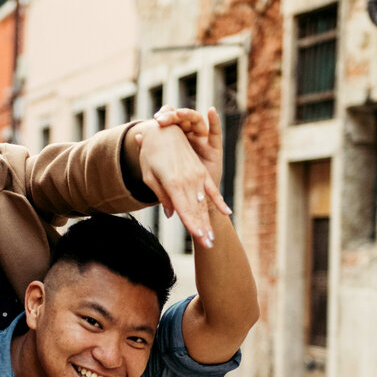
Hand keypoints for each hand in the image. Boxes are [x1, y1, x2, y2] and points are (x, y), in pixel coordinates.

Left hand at [134, 113, 229, 249]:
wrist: (162, 130)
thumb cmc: (150, 154)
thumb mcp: (149, 176)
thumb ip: (161, 196)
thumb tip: (172, 215)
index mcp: (173, 183)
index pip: (184, 210)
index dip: (192, 225)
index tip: (199, 238)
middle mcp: (188, 180)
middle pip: (196, 210)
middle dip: (203, 229)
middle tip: (209, 246)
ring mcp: (197, 176)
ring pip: (204, 203)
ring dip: (209, 221)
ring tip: (213, 237)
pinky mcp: (201, 171)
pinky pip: (212, 189)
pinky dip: (219, 201)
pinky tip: (227, 213)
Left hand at [154, 105, 223, 191]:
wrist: (192, 197)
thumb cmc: (172, 183)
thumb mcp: (156, 169)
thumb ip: (149, 151)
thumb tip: (137, 136)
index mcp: (175, 138)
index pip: (170, 120)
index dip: (164, 116)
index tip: (155, 119)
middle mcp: (189, 135)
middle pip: (182, 119)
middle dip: (172, 116)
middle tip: (162, 119)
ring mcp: (202, 140)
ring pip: (196, 121)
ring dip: (187, 115)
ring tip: (179, 113)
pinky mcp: (215, 148)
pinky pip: (216, 133)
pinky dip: (215, 121)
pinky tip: (211, 111)